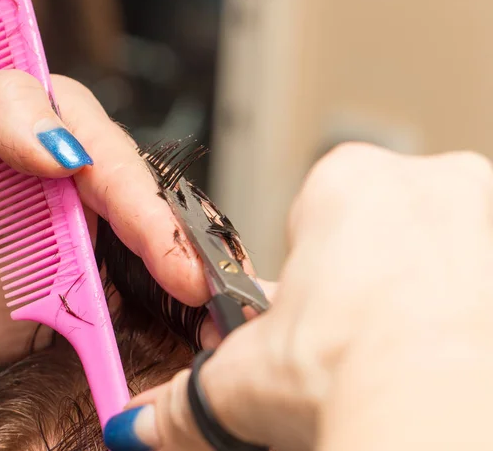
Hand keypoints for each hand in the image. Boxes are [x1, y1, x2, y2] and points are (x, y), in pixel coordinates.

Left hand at [0, 70, 207, 372]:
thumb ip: (1, 111)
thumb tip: (65, 146)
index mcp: (56, 130)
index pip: (116, 165)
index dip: (146, 209)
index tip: (164, 248)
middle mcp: (82, 183)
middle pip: (147, 213)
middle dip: (181, 250)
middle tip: (205, 286)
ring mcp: (85, 238)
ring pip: (147, 258)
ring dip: (180, 285)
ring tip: (213, 313)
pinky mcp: (80, 286)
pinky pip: (122, 304)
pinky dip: (150, 321)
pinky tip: (177, 333)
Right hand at [104, 143, 492, 450]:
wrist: (438, 409)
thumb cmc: (345, 368)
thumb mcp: (244, 378)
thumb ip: (187, 395)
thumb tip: (142, 421)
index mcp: (346, 181)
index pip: (322, 217)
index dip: (316, 273)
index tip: (320, 313)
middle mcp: (421, 180)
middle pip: (383, 229)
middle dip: (367, 280)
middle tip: (360, 336)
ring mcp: (482, 209)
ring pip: (440, 246)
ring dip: (419, 292)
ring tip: (404, 348)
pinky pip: (484, 266)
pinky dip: (466, 305)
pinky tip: (444, 349)